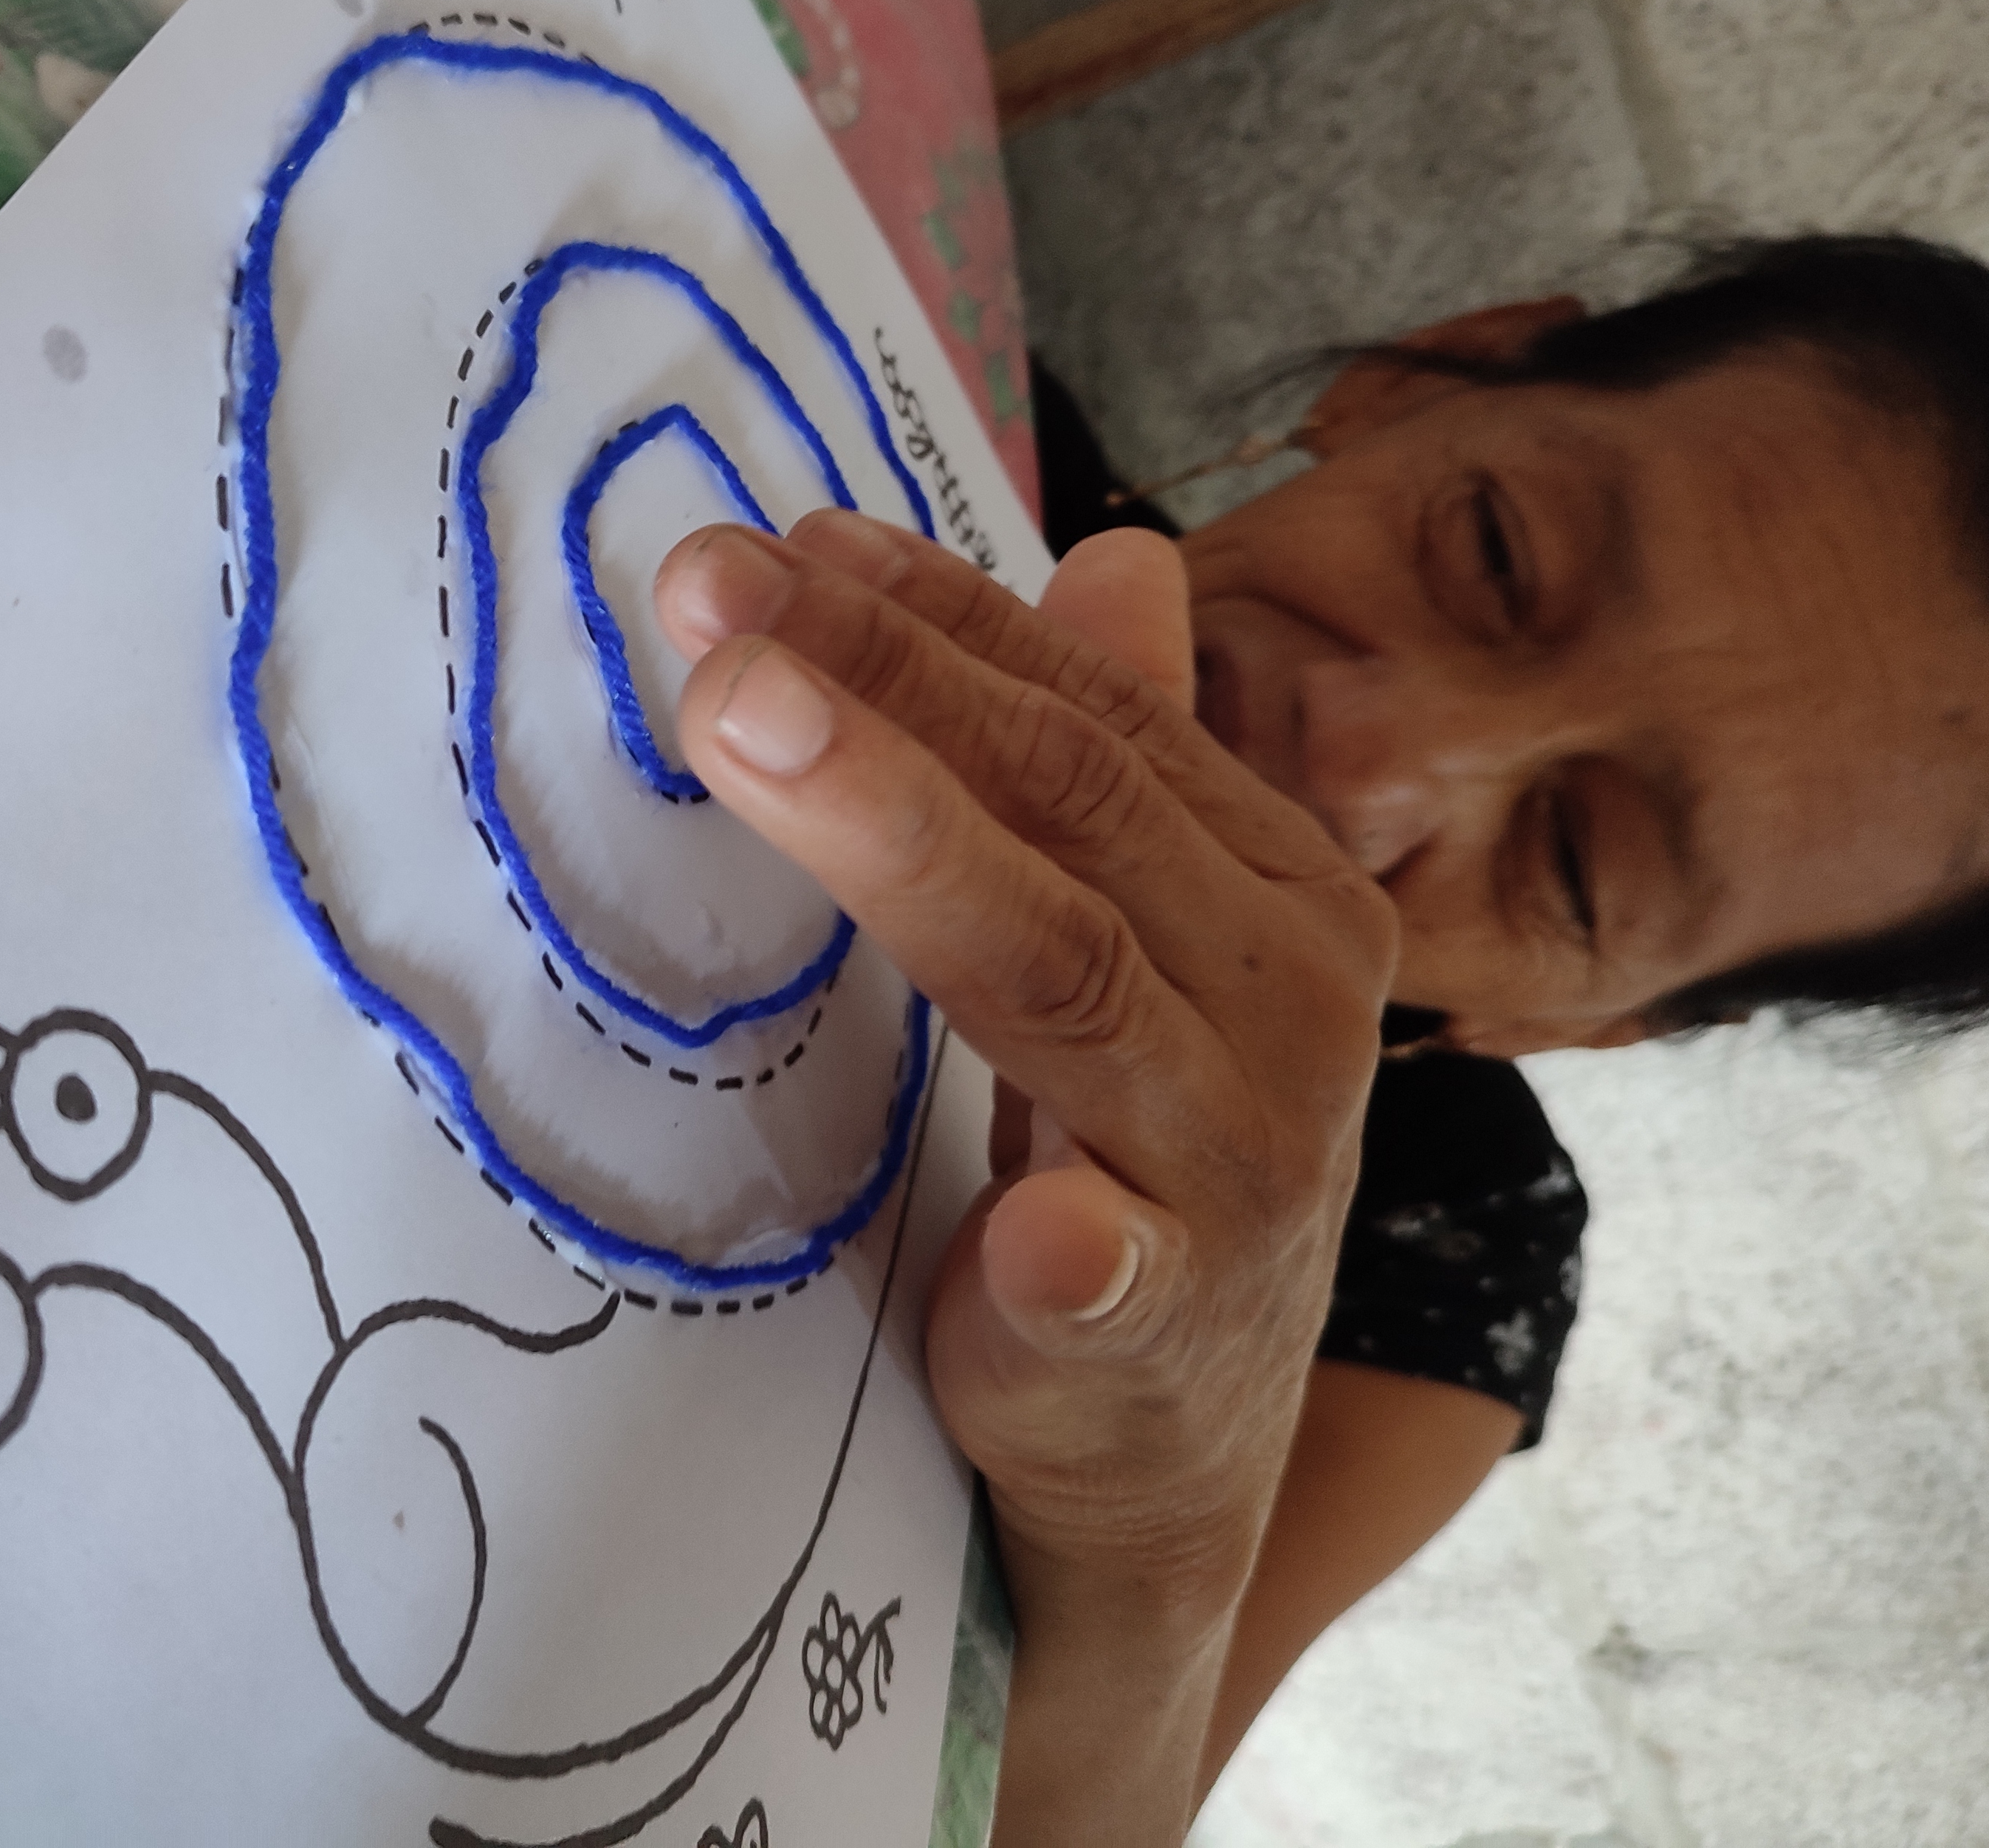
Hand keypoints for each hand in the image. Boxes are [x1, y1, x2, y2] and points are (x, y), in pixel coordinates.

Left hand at [654, 511, 1395, 1837]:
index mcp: (1273, 885)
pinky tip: (1026, 1216)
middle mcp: (1287, 1000)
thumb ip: (1121, 755)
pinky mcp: (1168, 1336)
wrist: (1170, 1446)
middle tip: (701, 593)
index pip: (1089, 714)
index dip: (928, 616)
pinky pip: (1120, 1279)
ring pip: (1061, 971)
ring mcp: (1241, 1169)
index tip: (772, 541)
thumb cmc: (1138, 1149)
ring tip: (739, 728)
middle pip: (1065, 807)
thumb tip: (1114, 552)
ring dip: (898, 845)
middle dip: (871, 683)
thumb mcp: (1142, 938)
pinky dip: (1077, 1249)